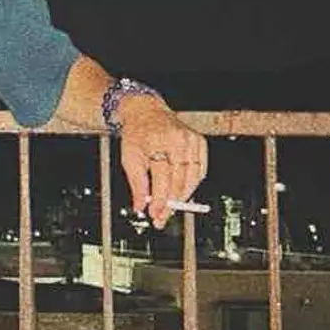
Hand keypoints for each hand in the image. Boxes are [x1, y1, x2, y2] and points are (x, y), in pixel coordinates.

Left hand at [118, 96, 208, 229]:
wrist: (147, 112)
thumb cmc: (137, 134)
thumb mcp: (129, 157)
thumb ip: (136, 183)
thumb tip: (140, 206)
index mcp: (160, 142)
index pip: (163, 178)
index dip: (160, 199)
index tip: (154, 214)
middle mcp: (180, 140)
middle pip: (179, 180)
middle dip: (171, 203)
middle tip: (162, 216)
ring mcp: (193, 140)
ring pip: (193, 178)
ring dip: (183, 196)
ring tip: (171, 207)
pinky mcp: (200, 142)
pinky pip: (200, 170)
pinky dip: (192, 184)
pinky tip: (182, 191)